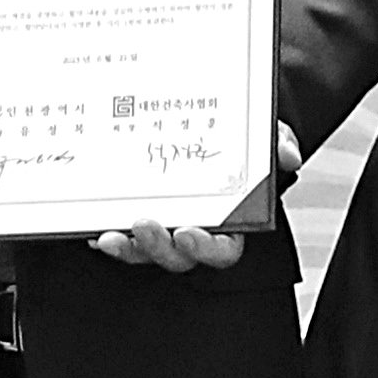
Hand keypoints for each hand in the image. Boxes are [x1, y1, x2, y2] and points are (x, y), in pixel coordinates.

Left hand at [94, 122, 300, 273]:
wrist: (214, 122)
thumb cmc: (242, 140)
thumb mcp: (264, 135)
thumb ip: (279, 142)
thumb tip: (286, 154)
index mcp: (230, 221)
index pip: (221, 250)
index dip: (205, 248)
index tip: (187, 233)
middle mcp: (194, 230)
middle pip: (177, 255)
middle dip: (158, 247)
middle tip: (143, 224)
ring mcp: (164, 226)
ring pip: (144, 251)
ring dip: (127, 247)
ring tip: (108, 234)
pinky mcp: (135, 218)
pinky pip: (120, 235)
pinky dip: (104, 232)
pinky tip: (91, 226)